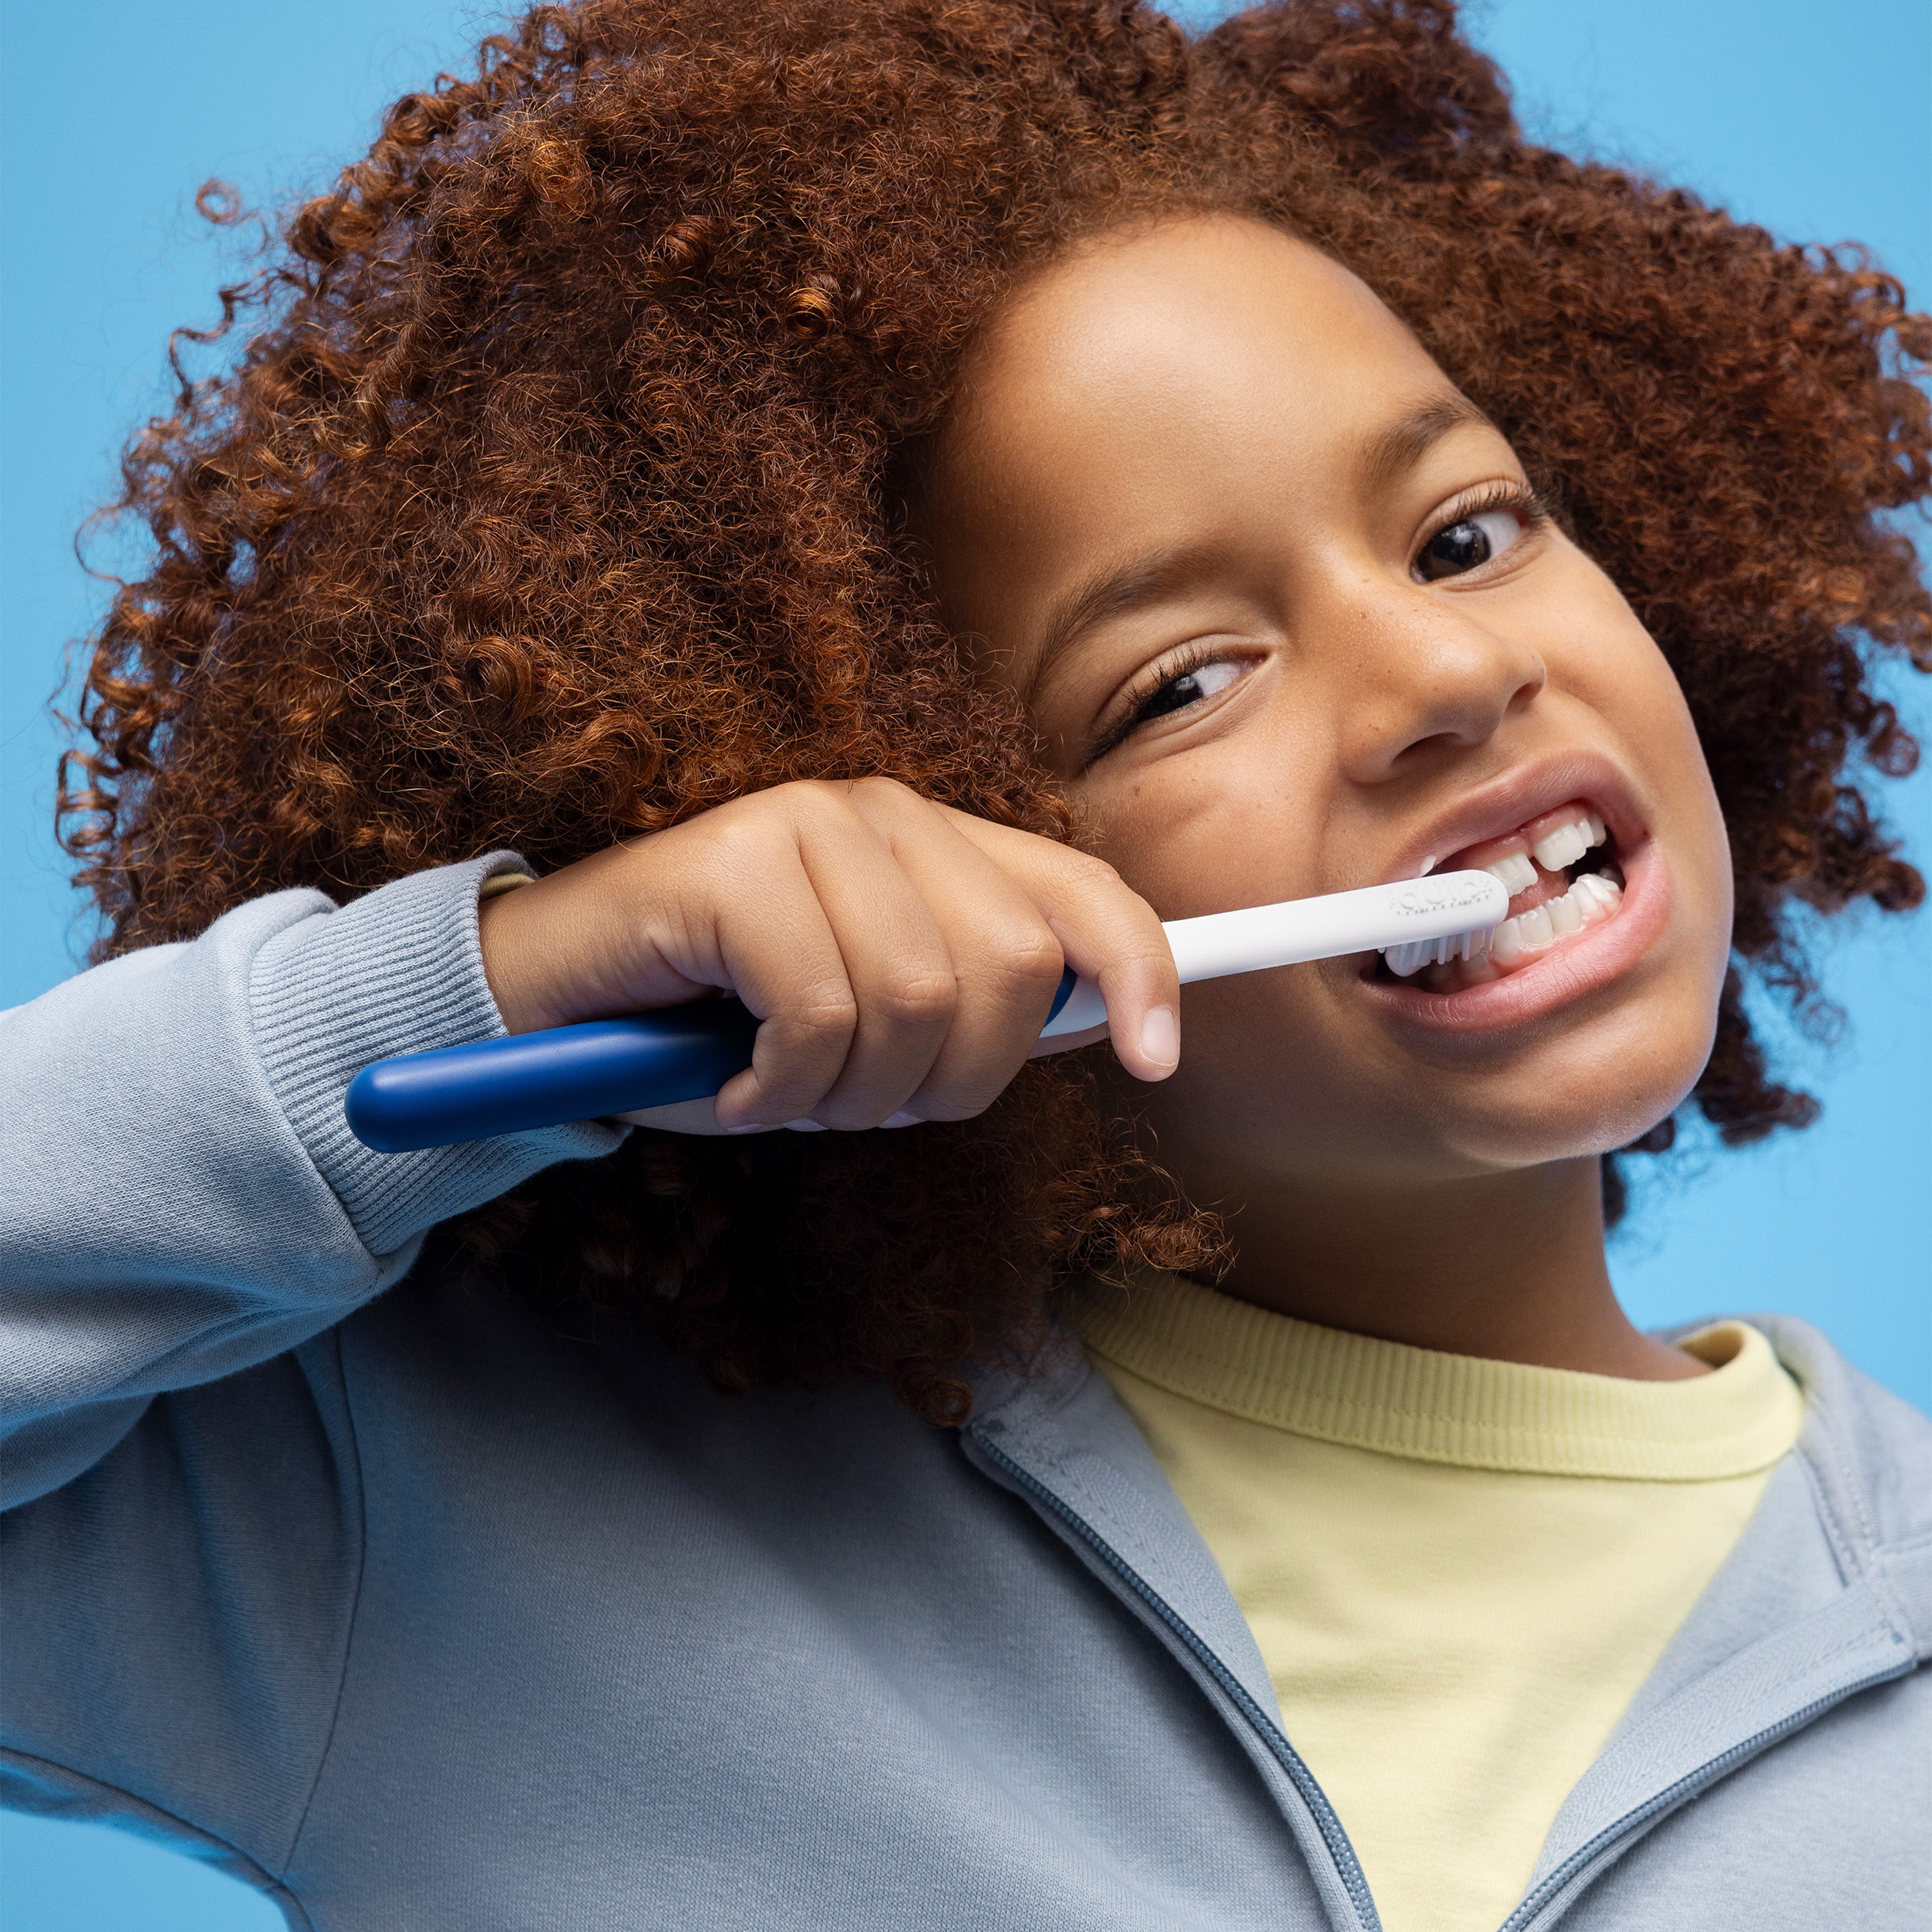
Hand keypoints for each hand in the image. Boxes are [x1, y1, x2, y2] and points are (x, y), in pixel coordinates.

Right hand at [475, 778, 1179, 1133]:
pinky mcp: (735, 860)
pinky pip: (822, 1014)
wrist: (553, 999)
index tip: (1157, 1060)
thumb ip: (977, 1009)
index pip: (1083, 894)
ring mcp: (809, 823)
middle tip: (861, 1101)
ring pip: (920, 1005)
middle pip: (1013, 971)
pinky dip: (782, 1089)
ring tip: (784, 1091)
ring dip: (851, 1095)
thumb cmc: (720, 1022)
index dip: (1140, 973)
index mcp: (938, 846)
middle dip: (952, 1080)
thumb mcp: (870, 1025)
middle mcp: (886, 814)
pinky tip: (736, 1086)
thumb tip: (1101, 1025)